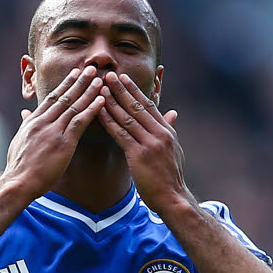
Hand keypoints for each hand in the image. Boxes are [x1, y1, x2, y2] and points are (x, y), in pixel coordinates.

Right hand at [2, 66, 104, 198]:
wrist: (18, 182)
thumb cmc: (19, 166)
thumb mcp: (19, 140)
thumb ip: (25, 124)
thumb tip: (25, 113)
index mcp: (34, 121)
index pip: (52, 98)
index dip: (65, 84)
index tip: (75, 73)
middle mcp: (43, 122)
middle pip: (64, 97)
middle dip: (79, 81)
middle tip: (90, 68)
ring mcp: (53, 131)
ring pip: (73, 106)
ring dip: (88, 91)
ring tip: (99, 79)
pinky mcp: (63, 143)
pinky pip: (79, 122)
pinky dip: (91, 109)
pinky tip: (101, 101)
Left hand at [98, 71, 191, 213]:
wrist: (173, 197)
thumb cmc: (170, 176)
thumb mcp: (174, 149)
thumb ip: (169, 129)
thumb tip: (172, 113)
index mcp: (166, 131)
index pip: (149, 104)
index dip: (135, 90)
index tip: (124, 77)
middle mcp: (159, 133)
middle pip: (137, 106)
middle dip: (122, 89)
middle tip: (109, 75)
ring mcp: (150, 143)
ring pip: (128, 117)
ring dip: (113, 101)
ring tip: (100, 88)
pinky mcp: (139, 155)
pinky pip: (121, 134)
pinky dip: (109, 120)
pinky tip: (98, 111)